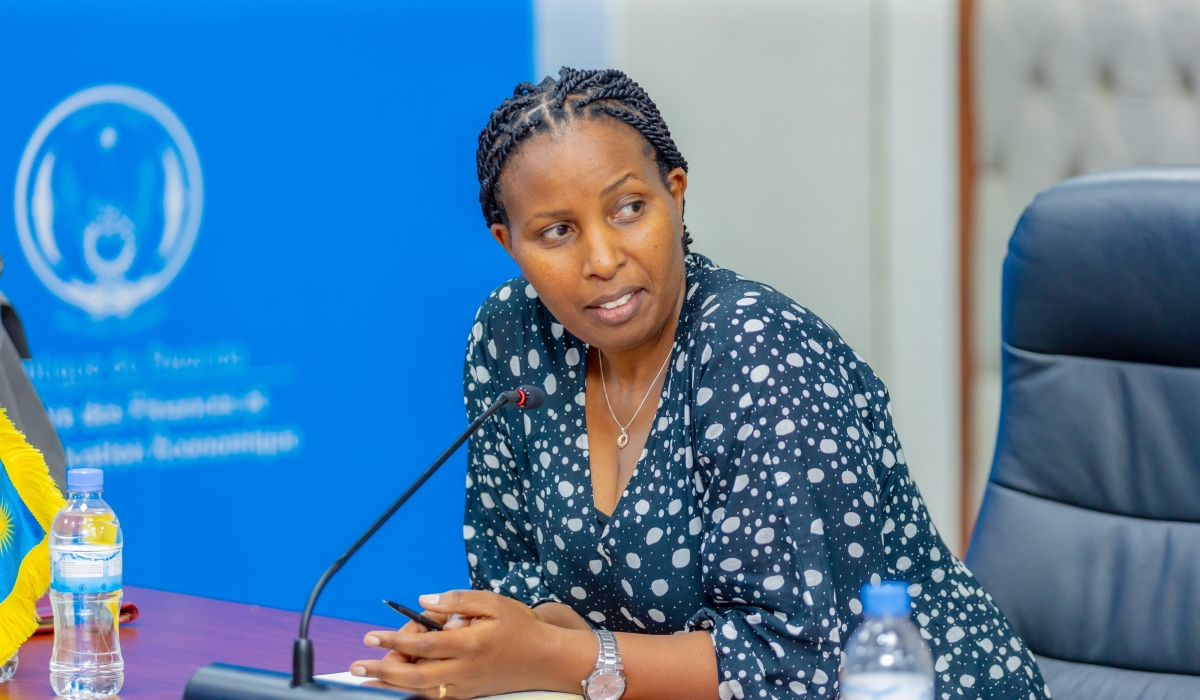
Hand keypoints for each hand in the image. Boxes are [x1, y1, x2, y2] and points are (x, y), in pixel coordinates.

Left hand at [350, 590, 593, 698]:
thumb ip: (457, 601)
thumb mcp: (493, 602)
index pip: (421, 644)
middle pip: (413, 675)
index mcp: (468, 644)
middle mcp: (463, 670)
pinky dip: (413, 692)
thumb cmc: (522, 627)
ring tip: (370, 678)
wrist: (547, 659)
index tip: (371, 636)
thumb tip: (425, 602)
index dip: (393, 640)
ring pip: (420, 691)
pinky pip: (434, 697)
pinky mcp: (469, 693)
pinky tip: (400, 685)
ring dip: (392, 685)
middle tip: (357, 667)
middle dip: (382, 671)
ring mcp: (465, 686)